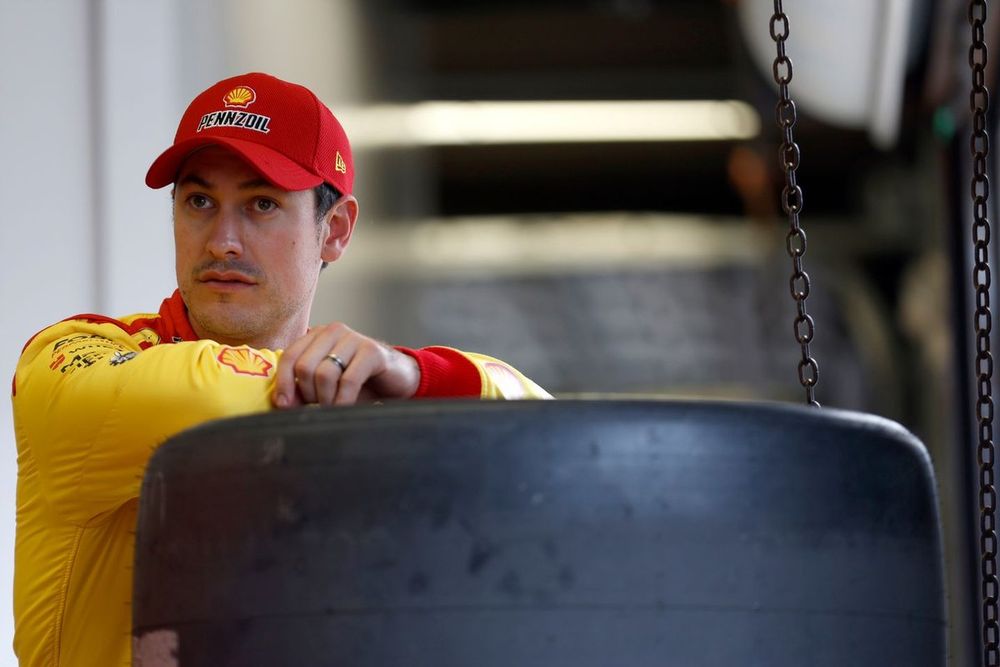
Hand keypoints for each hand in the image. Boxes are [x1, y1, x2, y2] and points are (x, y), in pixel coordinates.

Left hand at [272, 323, 419, 407]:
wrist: (398, 379)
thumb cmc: (360, 382)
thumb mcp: (327, 386)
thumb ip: (303, 389)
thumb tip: (281, 403)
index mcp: (317, 335)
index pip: (289, 356)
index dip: (283, 383)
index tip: (284, 406)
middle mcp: (333, 331)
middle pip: (304, 366)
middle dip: (308, 395)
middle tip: (319, 407)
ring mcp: (353, 338)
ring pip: (324, 374)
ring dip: (326, 399)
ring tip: (334, 407)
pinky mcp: (372, 351)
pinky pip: (348, 380)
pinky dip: (343, 400)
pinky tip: (346, 408)